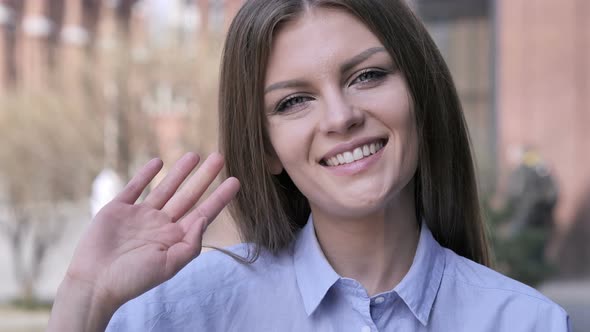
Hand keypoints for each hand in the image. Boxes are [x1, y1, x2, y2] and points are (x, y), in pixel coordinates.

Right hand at [65, 152, 239, 309]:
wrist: (94, 283)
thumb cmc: (132, 280)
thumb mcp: (169, 265)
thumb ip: (190, 243)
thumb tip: (204, 218)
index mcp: (175, 239)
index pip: (203, 213)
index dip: (219, 197)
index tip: (235, 181)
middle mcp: (161, 225)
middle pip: (188, 196)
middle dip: (204, 177)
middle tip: (220, 157)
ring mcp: (140, 216)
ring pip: (166, 188)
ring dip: (180, 172)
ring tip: (195, 155)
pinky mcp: (118, 210)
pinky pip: (135, 187)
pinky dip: (146, 174)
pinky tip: (159, 162)